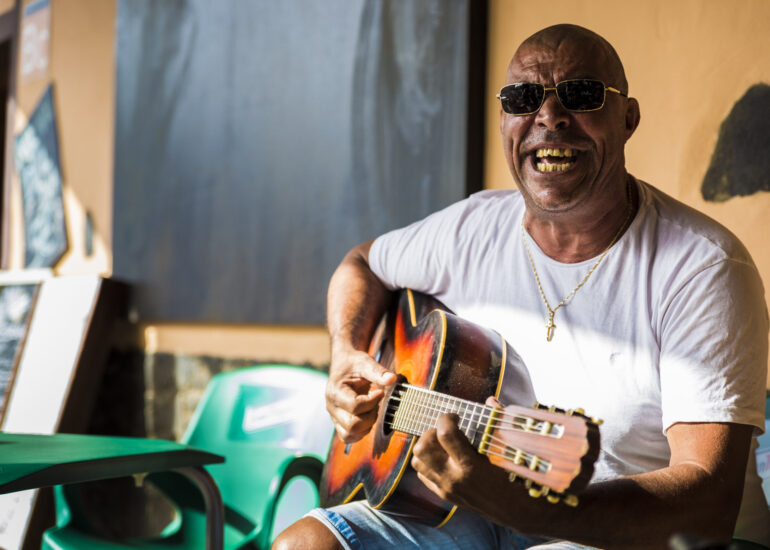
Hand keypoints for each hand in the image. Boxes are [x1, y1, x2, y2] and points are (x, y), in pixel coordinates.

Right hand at [325, 343, 396, 442]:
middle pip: (352, 425)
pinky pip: (348, 437)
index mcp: (335, 391)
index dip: (372, 401)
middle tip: (376, 402)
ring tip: (371, 409)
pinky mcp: (339, 422)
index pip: (355, 406)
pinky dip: (361, 432)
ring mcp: (334, 416)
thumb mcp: (365, 362)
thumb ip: (378, 371)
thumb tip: (392, 379)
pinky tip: (368, 416)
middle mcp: (332, 407)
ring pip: (350, 435)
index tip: (380, 392)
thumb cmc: (352, 363)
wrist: (343, 364)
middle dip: (370, 416)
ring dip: (367, 425)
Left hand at [411, 397, 516, 521]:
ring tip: (443, 444)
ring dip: (426, 447)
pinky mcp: (444, 496)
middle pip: (422, 447)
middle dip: (431, 432)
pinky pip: (422, 475)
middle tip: (447, 430)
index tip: (455, 417)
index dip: (447, 418)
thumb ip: (497, 422)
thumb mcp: (509, 451)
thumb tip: (490, 401)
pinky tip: (444, 458)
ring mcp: (446, 489)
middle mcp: (453, 478)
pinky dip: (427, 462)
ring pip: (417, 461)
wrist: (518, 512)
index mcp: (471, 465)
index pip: (444, 434)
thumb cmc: (518, 480)